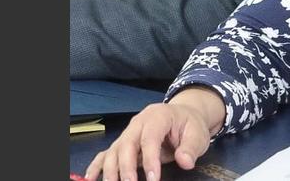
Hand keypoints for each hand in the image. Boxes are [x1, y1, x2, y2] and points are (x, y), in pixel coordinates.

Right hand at [85, 87, 225, 180]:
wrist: (183, 115)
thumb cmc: (189, 124)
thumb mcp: (198, 133)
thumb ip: (191, 147)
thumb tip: (185, 161)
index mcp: (158, 116)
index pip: (150, 138)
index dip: (150, 160)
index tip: (153, 179)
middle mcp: (138, 123)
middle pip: (126, 144)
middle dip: (126, 168)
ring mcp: (128, 132)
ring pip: (114, 151)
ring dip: (112, 171)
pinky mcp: (123, 143)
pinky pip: (106, 153)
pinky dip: (97, 166)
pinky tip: (92, 178)